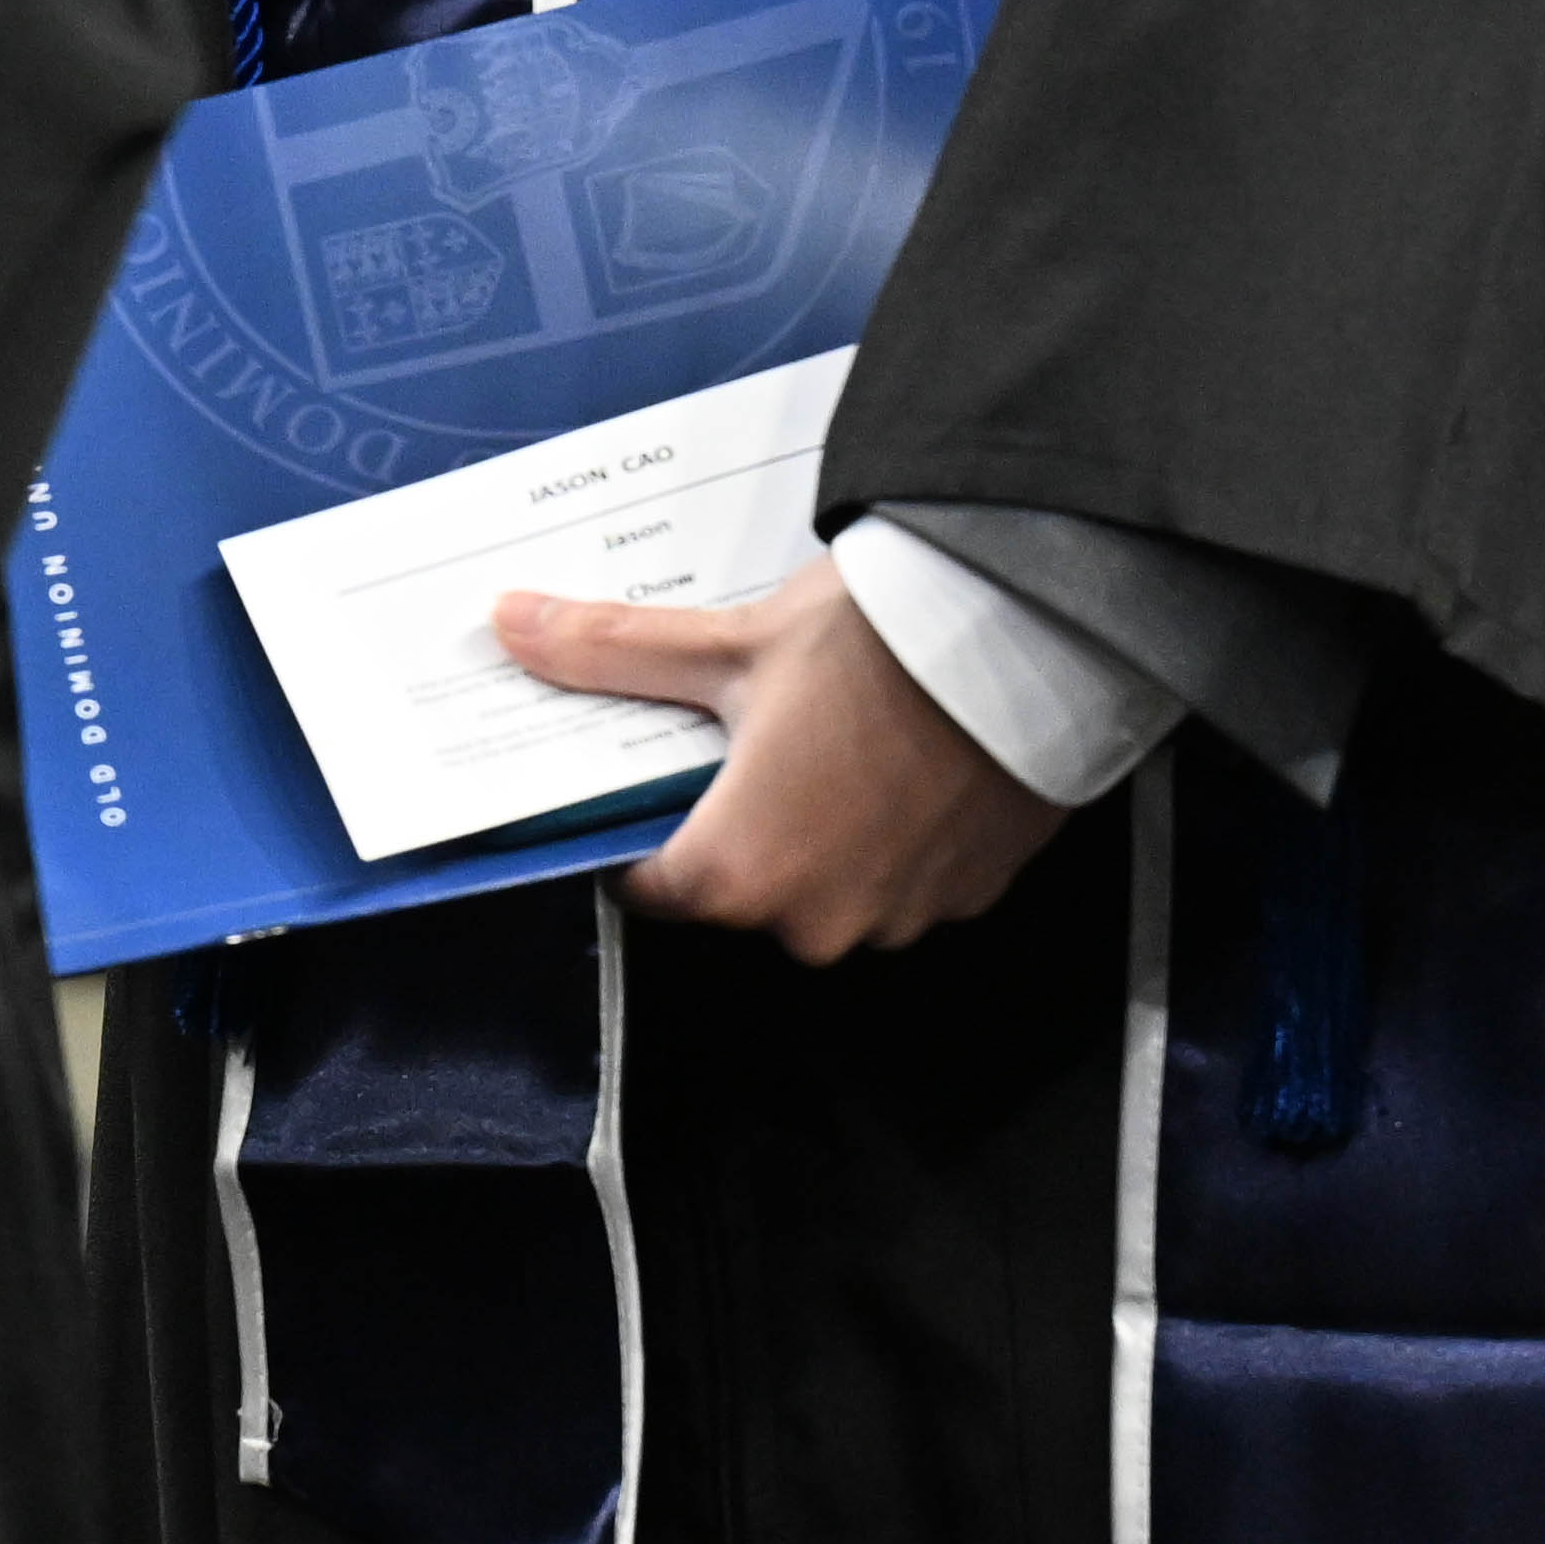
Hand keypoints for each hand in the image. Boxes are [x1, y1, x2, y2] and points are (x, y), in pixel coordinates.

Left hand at [507, 560, 1066, 960]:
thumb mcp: (730, 643)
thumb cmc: (876, 643)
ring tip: (853, 739)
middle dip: (751, 819)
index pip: (652, 882)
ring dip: (832, 832)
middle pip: (746, 886)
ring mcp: (899, 914)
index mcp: (734, 874)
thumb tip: (511, 623)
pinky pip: (909, 879)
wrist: (1033, 625)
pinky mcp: (970, 892)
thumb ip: (612, 652)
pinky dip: (904, 834)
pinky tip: (916, 761)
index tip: (677, 770)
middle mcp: (812, 920)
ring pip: (830, 886)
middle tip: (773, 733)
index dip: (652, 821)